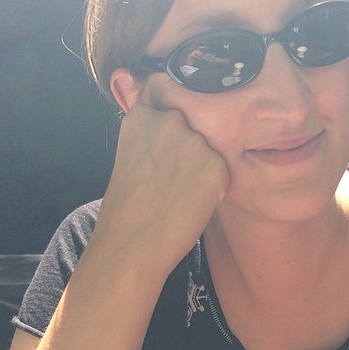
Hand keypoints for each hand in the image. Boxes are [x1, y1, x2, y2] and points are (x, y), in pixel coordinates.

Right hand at [90, 103, 228, 276]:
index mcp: (143, 115)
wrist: (132, 244)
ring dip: (202, 167)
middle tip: (171, 178)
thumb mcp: (130, 156)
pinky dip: (214, 187)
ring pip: (208, 149)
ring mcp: (195, 142)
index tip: (161, 153)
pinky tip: (192, 202)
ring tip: (180, 193)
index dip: (168, 132)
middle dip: (187, 146)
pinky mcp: (216, 166)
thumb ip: (151, 134)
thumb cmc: (127, 207)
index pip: (168, 104)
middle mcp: (170, 120)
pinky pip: (222, 171)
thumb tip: (175, 125)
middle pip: (192, 125)